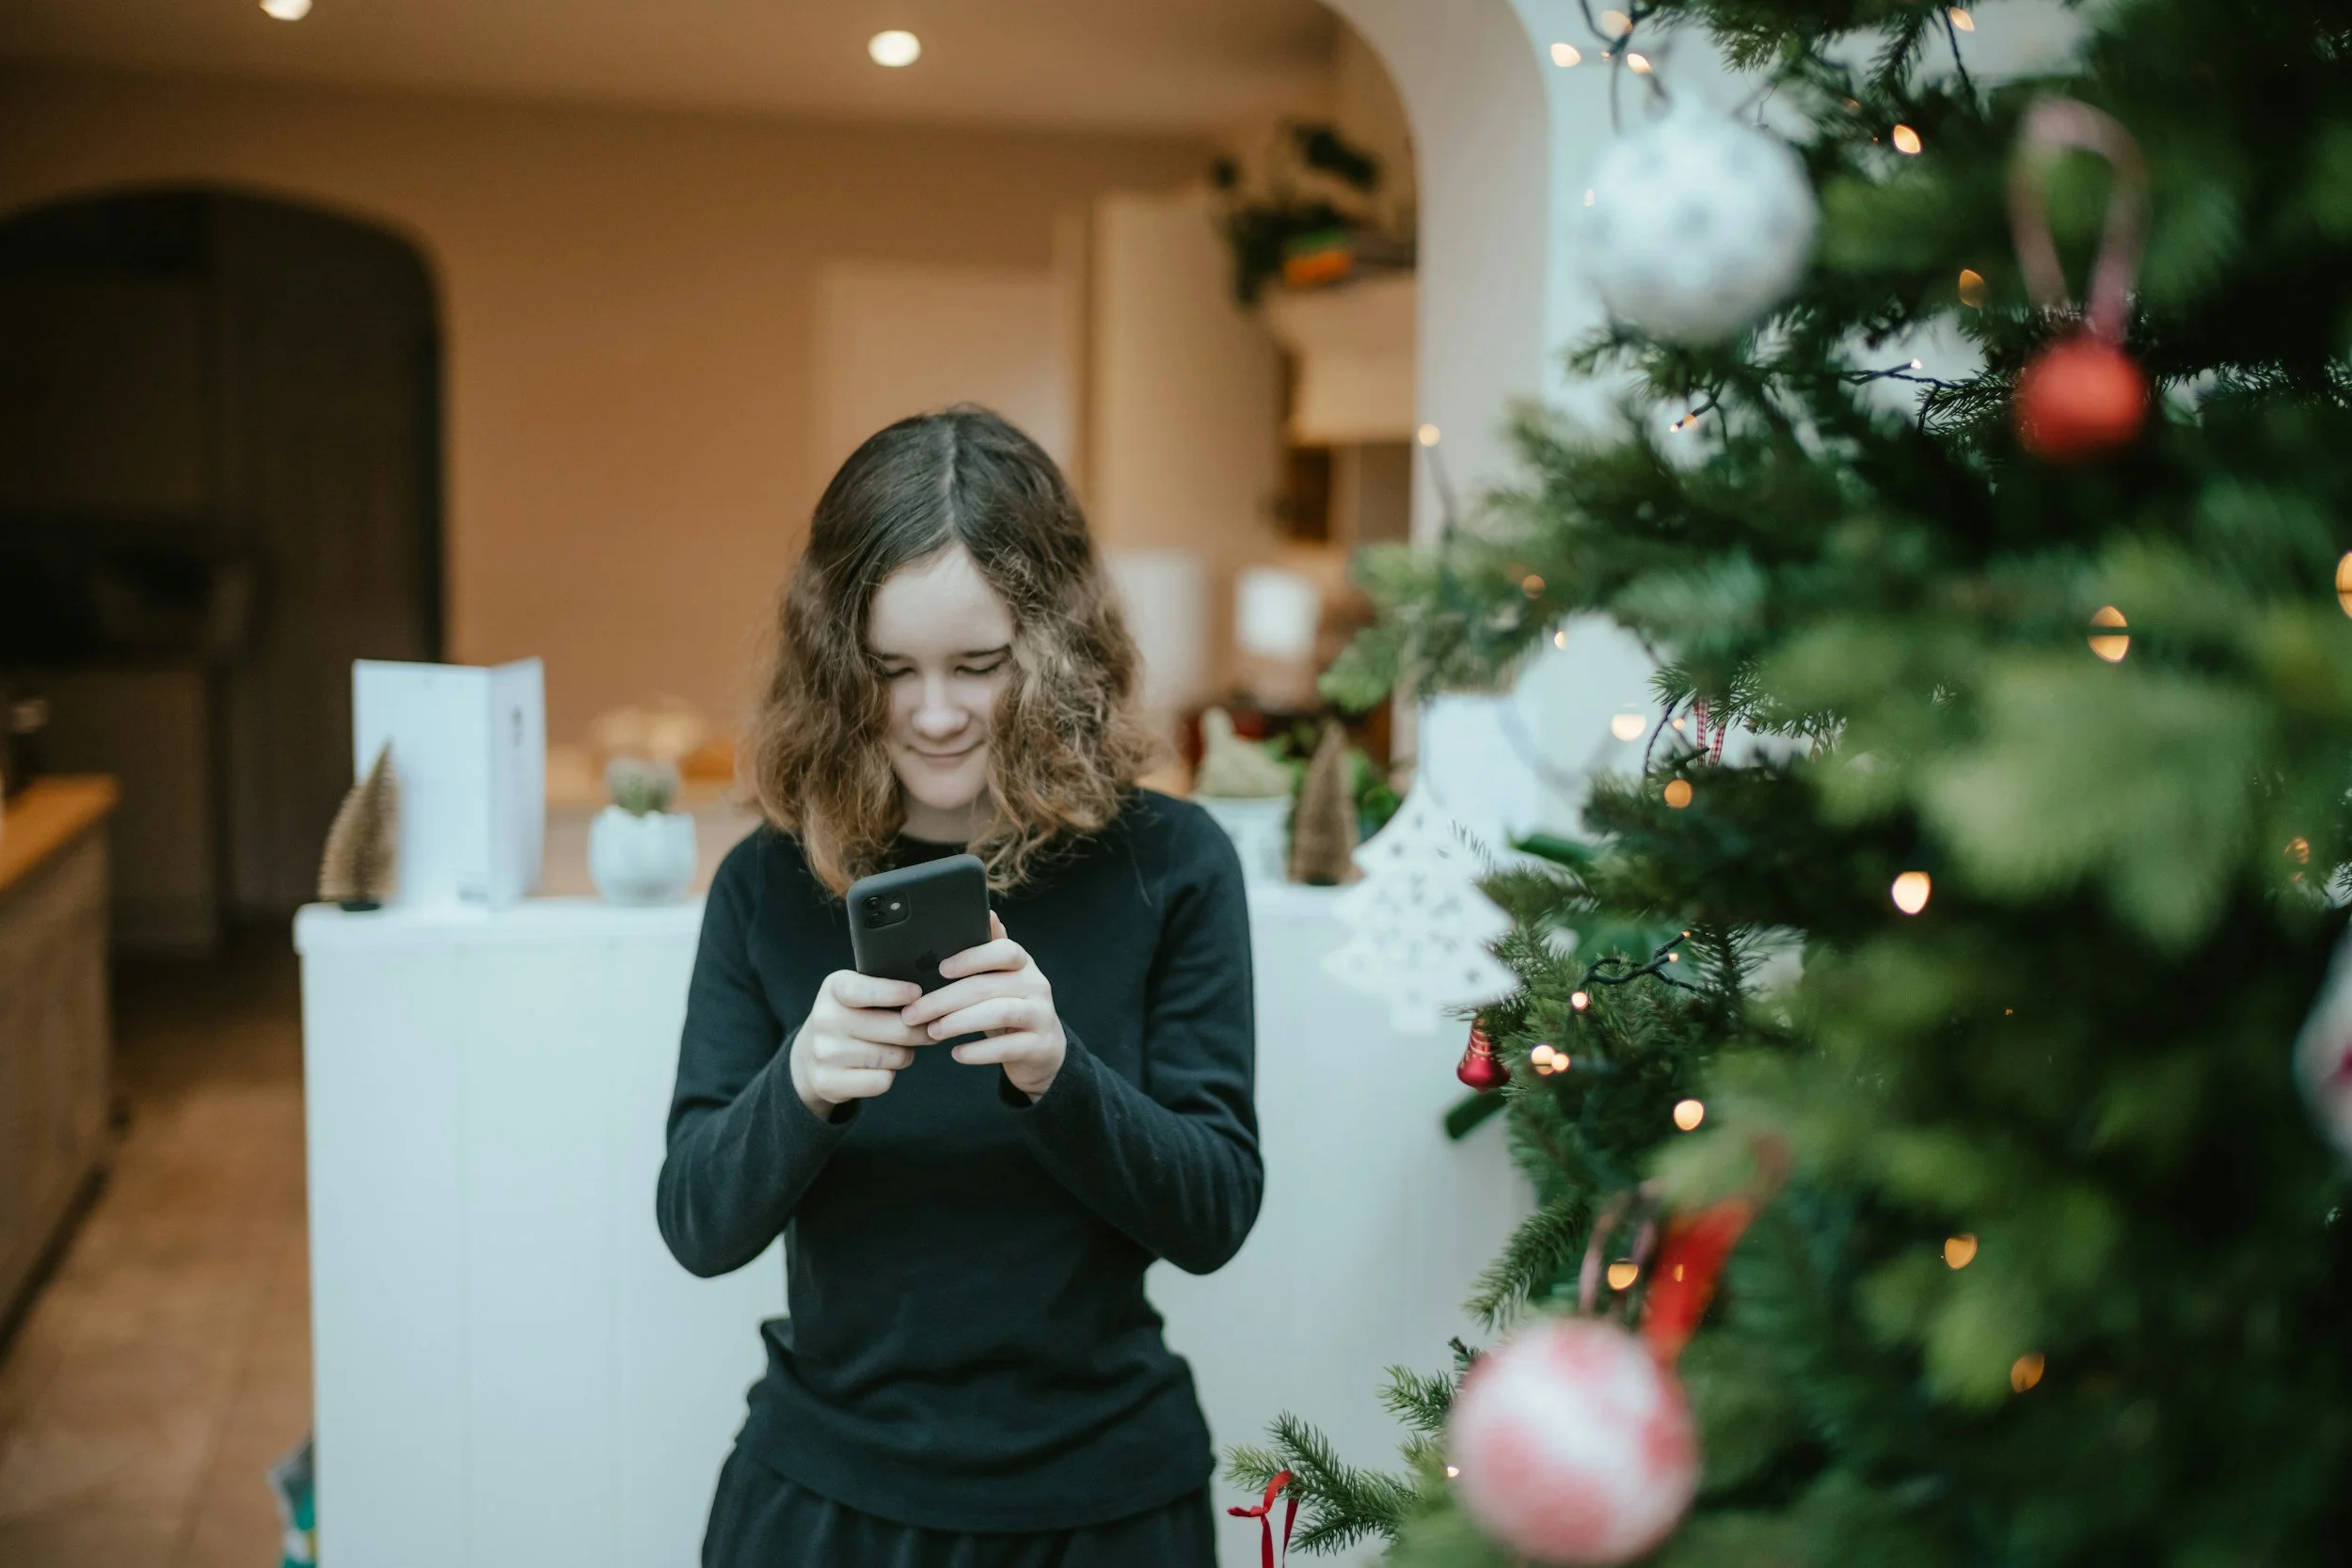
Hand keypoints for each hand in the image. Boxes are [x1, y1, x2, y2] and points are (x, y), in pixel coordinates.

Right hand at [790, 969, 929, 1119]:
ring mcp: (825, 1053)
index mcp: (834, 989)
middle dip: (919, 1031)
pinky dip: (888, 1076)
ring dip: (904, 1055)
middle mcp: (826, 1019)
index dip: (895, 992)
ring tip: (897, 1049)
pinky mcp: (829, 1082)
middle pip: (896, 1028)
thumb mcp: (856, 994)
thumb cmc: (847, 1019)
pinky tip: (879, 1068)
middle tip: (928, 1029)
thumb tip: (928, 1002)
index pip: (866, 990)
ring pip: (894, 1057)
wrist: (808, 1058)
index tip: (916, 993)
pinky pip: (882, 1081)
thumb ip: (885, 991)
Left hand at [900, 912, 1067, 1100]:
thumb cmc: (1011, 1008)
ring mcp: (1041, 1015)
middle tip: (914, 1012)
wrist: (1043, 1049)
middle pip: (988, 986)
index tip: (941, 969)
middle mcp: (1036, 984)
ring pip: (999, 1013)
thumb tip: (988, 914)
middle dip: (945, 999)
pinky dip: (978, 1051)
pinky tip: (956, 1054)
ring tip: (933, 1031)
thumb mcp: (1002, 979)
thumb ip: (990, 952)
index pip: (1003, 951)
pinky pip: (1006, 1047)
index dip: (972, 958)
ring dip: (959, 1022)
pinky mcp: (1039, 1045)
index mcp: (1022, 964)